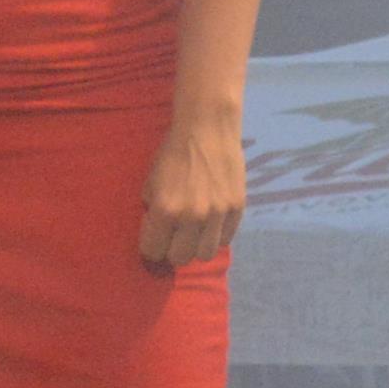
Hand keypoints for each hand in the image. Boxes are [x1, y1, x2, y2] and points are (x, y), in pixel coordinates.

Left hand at [137, 106, 243, 270]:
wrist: (208, 129)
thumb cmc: (173, 151)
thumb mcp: (152, 179)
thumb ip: (153, 207)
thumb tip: (155, 227)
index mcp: (165, 210)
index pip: (153, 250)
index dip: (151, 246)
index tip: (154, 238)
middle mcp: (191, 217)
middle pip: (180, 258)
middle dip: (172, 250)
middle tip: (173, 237)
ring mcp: (217, 215)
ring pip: (205, 255)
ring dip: (196, 247)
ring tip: (194, 234)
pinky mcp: (237, 210)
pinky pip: (225, 240)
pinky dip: (216, 236)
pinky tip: (211, 224)